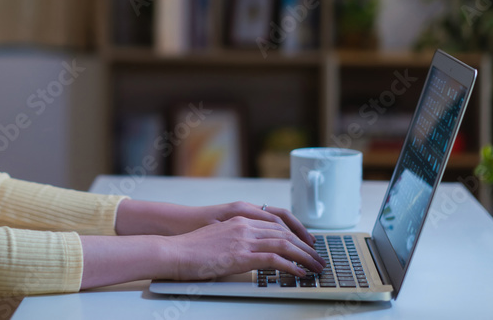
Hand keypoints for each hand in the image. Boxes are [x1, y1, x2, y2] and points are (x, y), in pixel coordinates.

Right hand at [168, 214, 325, 280]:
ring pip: (284, 243)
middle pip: (285, 232)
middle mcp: (244, 224)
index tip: (307, 243)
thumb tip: (250, 254)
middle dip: (305, 246)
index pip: (277, 221)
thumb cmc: (191, 247)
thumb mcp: (219, 238)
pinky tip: (299, 273)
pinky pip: (274, 258)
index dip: (296, 232)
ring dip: (304, 256)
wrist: (174, 250)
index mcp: (239, 218)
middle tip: (318, 258)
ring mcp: (243, 238)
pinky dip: (291, 266)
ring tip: (315, 267)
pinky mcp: (240, 254)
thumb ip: (237, 240)